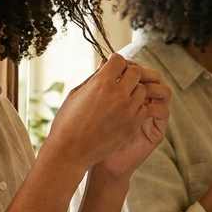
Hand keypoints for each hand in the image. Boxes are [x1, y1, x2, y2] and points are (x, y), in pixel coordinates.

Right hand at [47, 54, 159, 169]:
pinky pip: (144, 108)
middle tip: (119, 80)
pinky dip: (137, 106)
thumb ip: (93, 77)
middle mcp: (118, 94)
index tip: (111, 67)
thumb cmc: (68, 121)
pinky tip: (125, 110)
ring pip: (142, 90)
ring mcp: (129, 110)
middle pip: (136, 72)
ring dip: (134, 90)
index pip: (119, 59)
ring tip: (122, 97)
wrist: (71, 151)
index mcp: (101, 83)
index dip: (115, 62)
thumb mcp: (76, 93)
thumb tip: (104, 65)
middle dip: (127, 74)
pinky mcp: (133, 124)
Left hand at [93, 68, 171, 181]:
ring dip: (153, 86)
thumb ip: (99, 84)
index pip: (136, 70)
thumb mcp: (93, 104)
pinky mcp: (156, 128)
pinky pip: (163, 110)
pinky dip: (155, 105)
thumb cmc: (90, 132)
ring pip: (163, 90)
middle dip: (143, 72)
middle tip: (132, 75)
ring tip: (139, 90)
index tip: (119, 65)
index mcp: (126, 93)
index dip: (130, 64)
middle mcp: (141, 101)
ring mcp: (150, 114)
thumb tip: (102, 61)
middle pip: (152, 76)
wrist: (97, 161)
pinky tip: (141, 107)